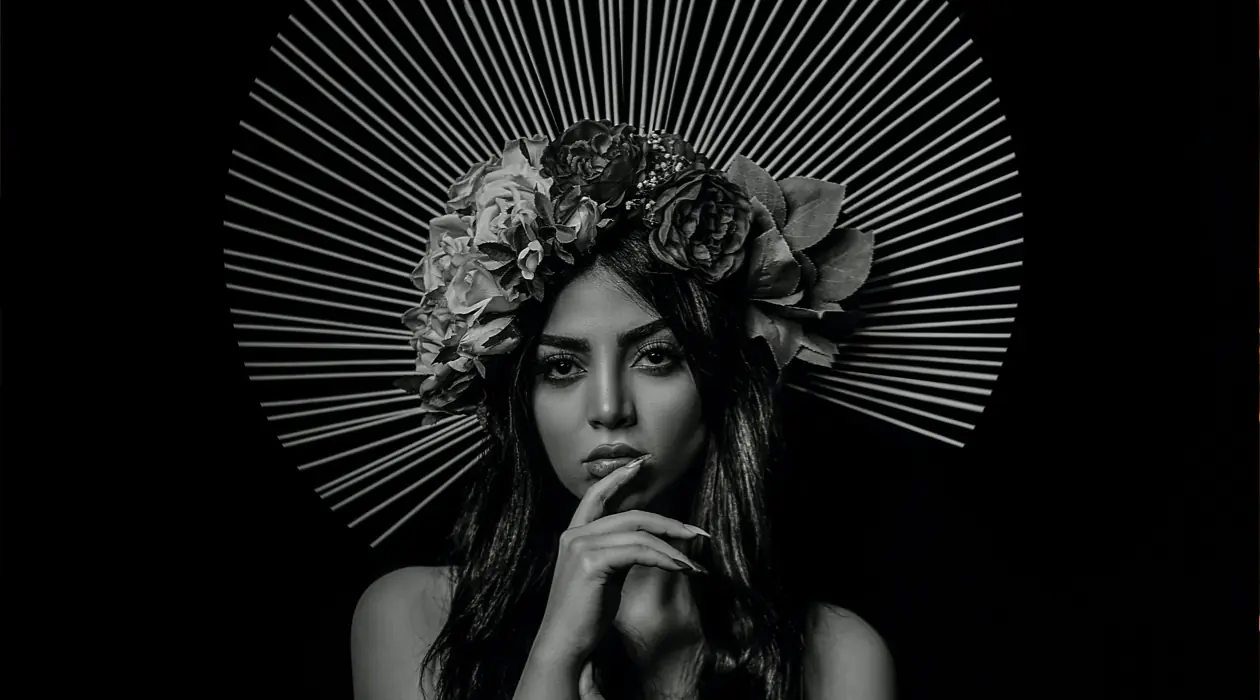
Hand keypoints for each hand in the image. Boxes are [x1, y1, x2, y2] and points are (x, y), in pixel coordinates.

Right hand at [527, 455, 709, 670]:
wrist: (564, 645)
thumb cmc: (586, 616)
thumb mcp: (605, 576)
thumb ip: (620, 553)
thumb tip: (654, 544)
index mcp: (574, 535)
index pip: (596, 495)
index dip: (619, 477)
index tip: (642, 462)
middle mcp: (575, 535)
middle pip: (631, 516)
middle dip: (669, 523)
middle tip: (698, 533)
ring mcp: (581, 546)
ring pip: (638, 532)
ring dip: (673, 546)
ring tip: (696, 563)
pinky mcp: (590, 561)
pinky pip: (638, 550)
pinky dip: (665, 557)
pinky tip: (682, 568)